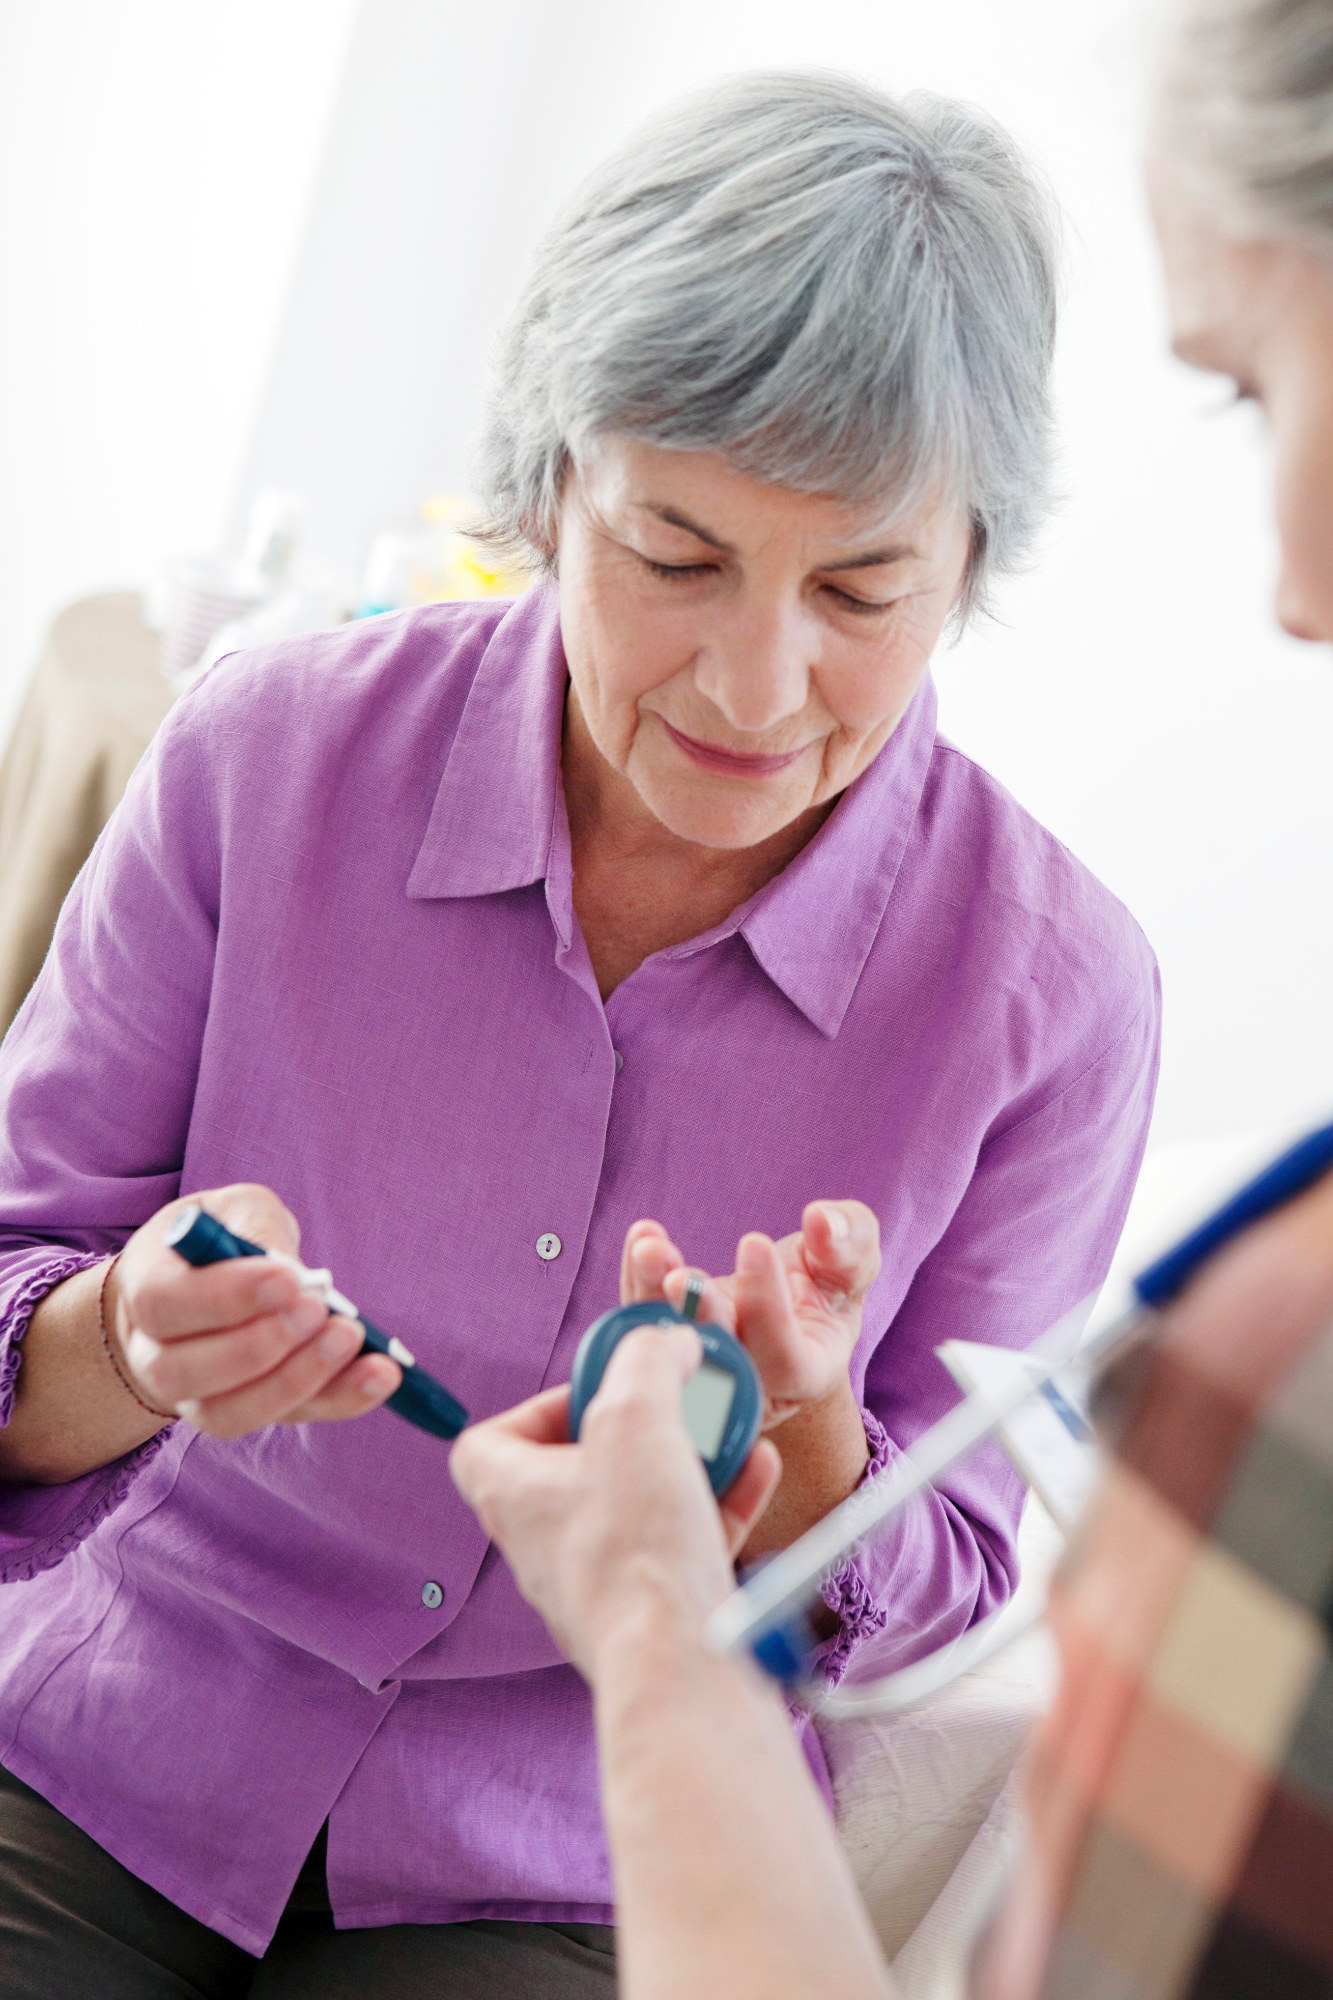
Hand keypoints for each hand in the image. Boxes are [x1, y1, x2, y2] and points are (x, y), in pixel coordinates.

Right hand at [104, 1184, 400, 1437]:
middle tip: (317, 1310)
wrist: (200, 1286)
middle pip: (183, 1372)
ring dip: (295, 1380)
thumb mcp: (233, 1210)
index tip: (286, 1279)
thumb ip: (256, 1229)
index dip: (222, 1298)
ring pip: (228, 1413)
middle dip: (257, 1346)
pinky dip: (338, 1400)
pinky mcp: (250, 1412)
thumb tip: (295, 1276)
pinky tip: (379, 1376)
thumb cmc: (218, 1239)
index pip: (162, 1304)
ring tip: (349, 1340)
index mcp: (145, 1287)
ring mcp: (196, 1396)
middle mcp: (156, 1354)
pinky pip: (285, 1420)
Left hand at [450, 1327, 781, 1678]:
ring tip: (728, 1430)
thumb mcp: (635, 1414)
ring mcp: (600, 1581)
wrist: (681, 1664)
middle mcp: (546, 1542)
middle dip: (637, 1427)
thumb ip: (648, 1359)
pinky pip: (684, 1541)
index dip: (538, 1404)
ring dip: (686, 1459)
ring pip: (638, 1501)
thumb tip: (667, 1340)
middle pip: (579, 1465)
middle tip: (676, 1405)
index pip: (487, 1440)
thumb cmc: (635, 1547)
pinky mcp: (654, 1608)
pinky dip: (720, 1502)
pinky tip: (759, 1468)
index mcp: (513, 1495)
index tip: (596, 1388)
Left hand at [620, 1201, 880, 1429]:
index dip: (768, 1305)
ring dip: (654, 1299)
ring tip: (649, 1250)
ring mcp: (706, 1372)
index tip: (754, 1242)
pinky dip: (640, 1282)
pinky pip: (646, 1325)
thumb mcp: (854, 1258)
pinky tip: (642, 1239)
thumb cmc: (830, 1278)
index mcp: (808, 1373)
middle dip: (700, 1318)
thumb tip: (821, 1221)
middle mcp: (753, 1386)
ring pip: (672, 1347)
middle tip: (682, 1278)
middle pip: (721, 1365)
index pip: (786, 1357)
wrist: (795, 1297)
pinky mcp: (670, 1351)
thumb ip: (849, 1242)